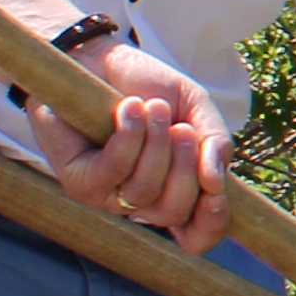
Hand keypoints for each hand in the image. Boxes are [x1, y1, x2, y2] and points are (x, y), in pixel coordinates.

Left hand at [30, 38, 229, 251]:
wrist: (100, 58)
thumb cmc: (148, 88)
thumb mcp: (196, 109)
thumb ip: (215, 143)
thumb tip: (218, 184)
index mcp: (174, 191)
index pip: (196, 236)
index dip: (211, 225)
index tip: (218, 193)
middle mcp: (140, 202)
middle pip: (174, 211)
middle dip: (185, 166)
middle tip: (181, 128)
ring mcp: (107, 196)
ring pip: (143, 192)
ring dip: (155, 143)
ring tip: (152, 107)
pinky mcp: (78, 180)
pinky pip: (112, 173)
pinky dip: (128, 137)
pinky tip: (127, 109)